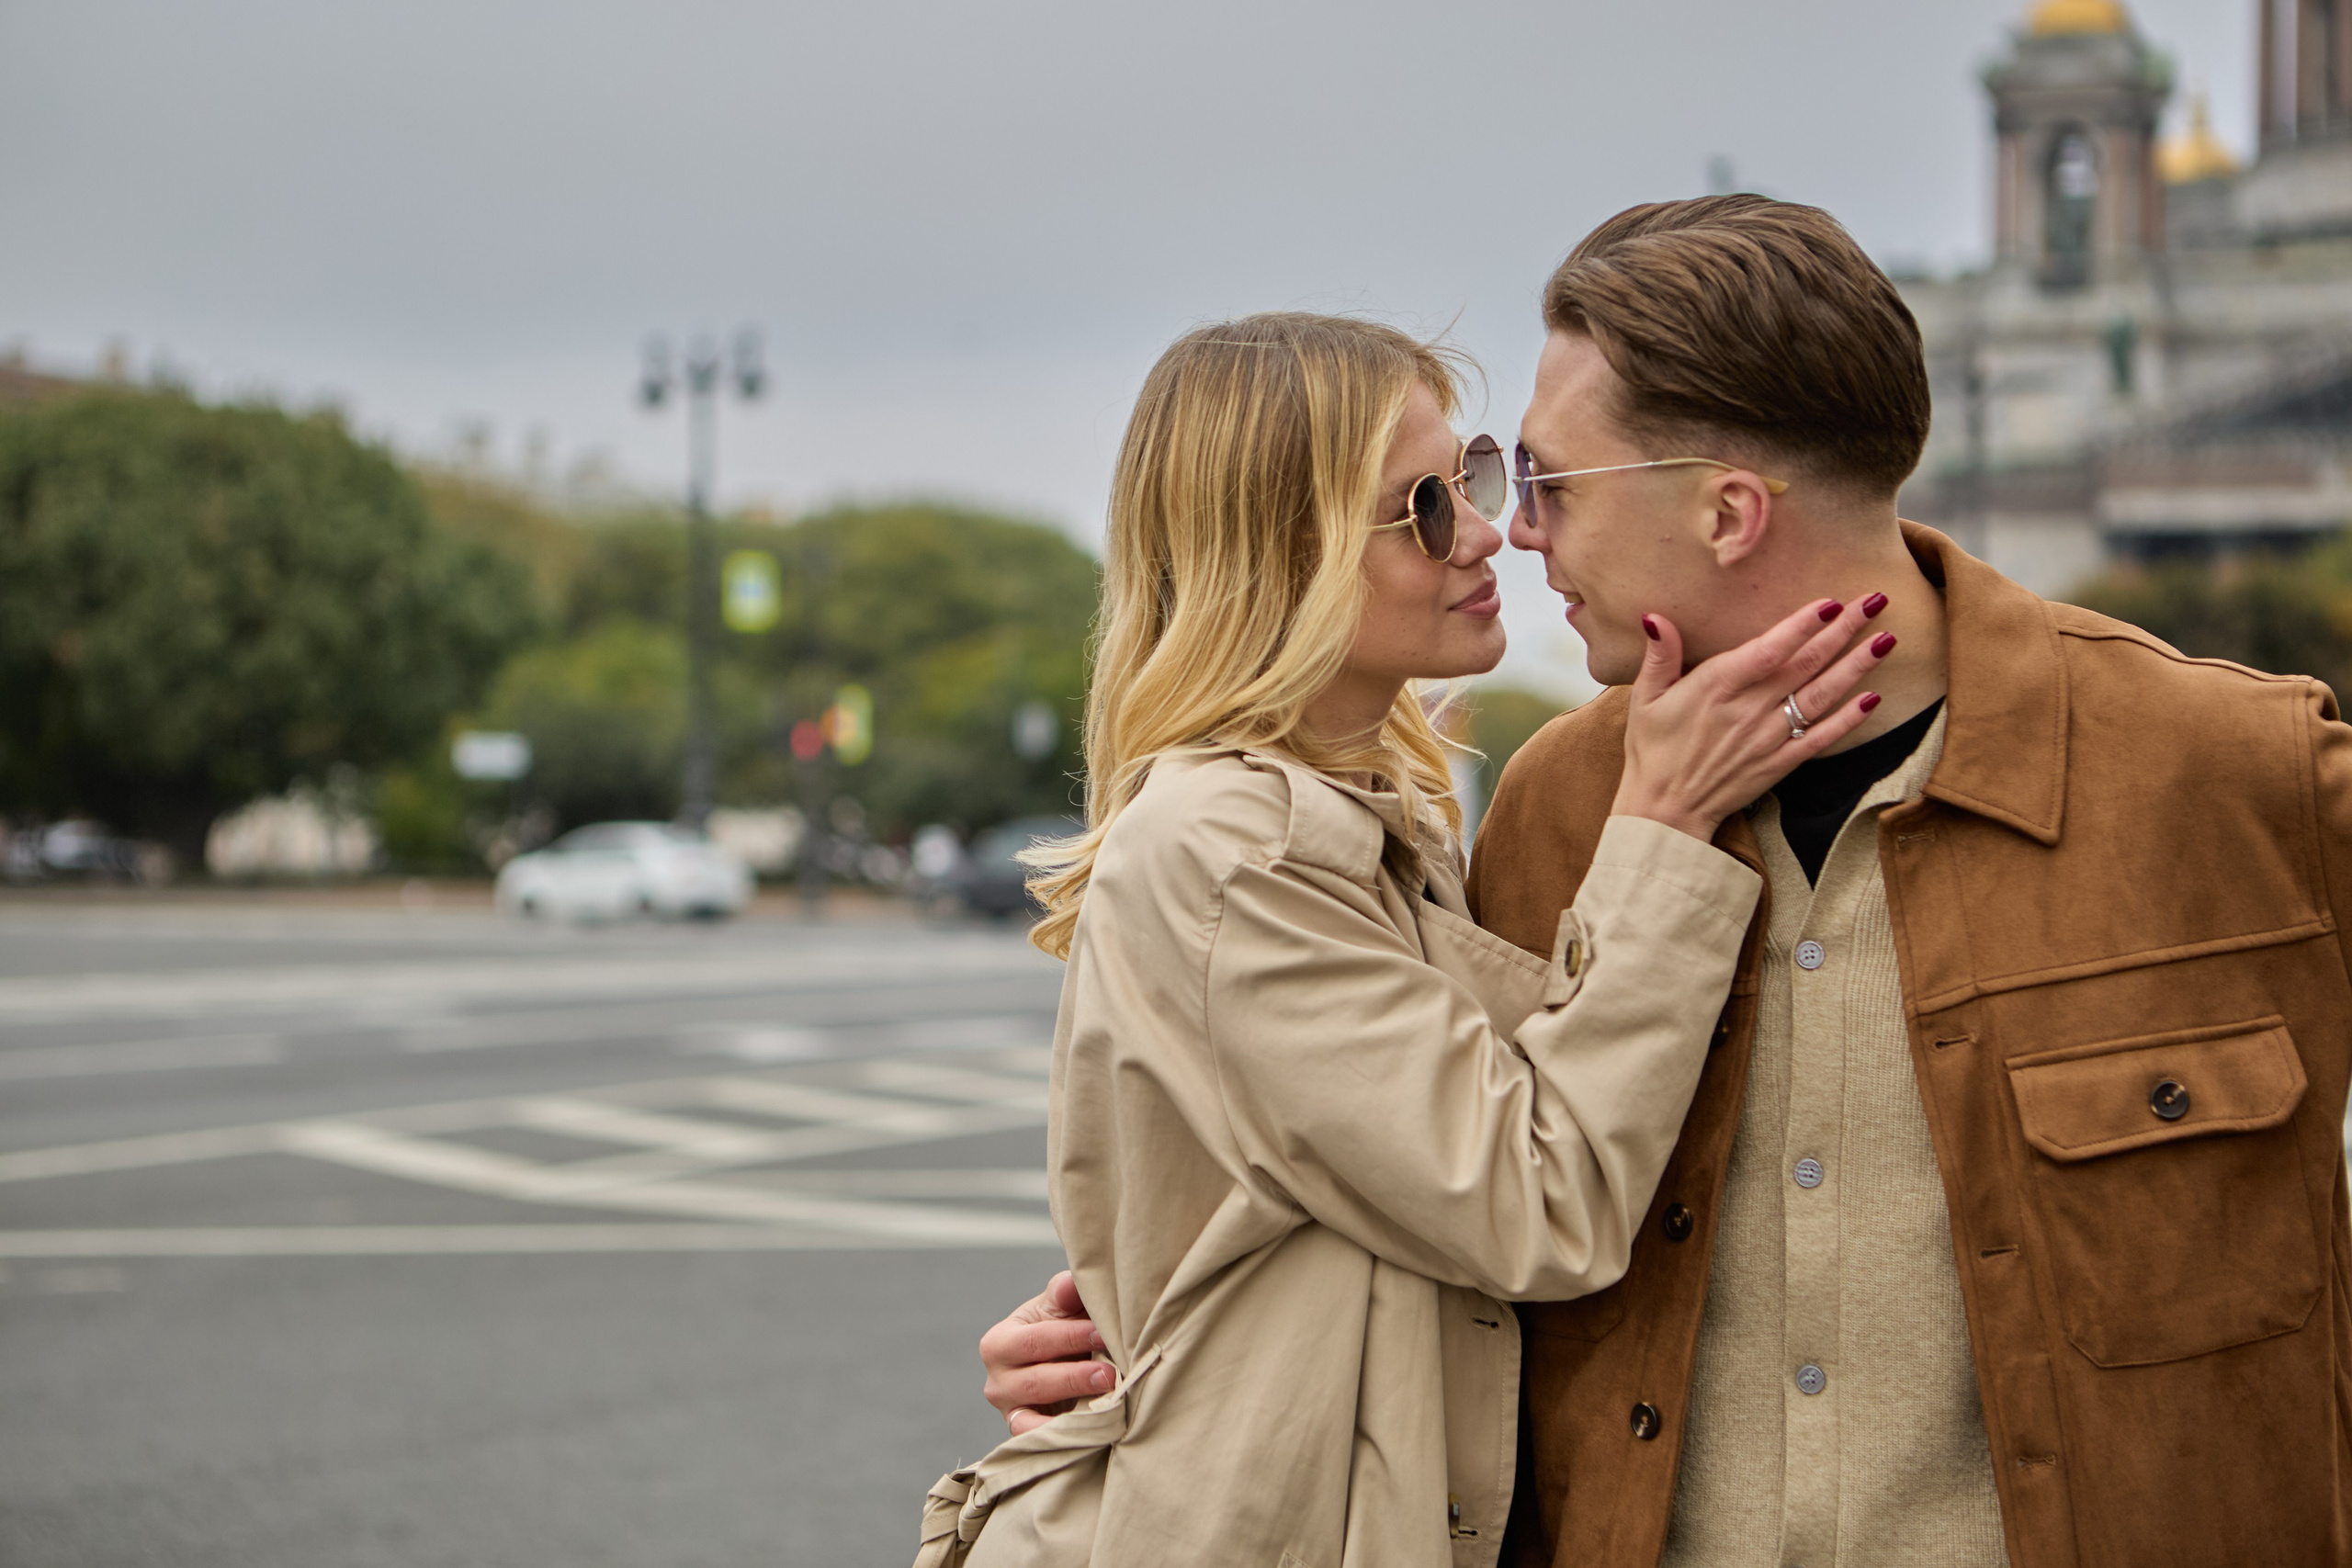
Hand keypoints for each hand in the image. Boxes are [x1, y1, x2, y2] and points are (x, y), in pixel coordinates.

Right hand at [979, 1270, 1110, 1435]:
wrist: (1065, 1364)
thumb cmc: (1062, 1329)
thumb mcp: (1060, 1308)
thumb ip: (1064, 1293)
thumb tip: (1071, 1284)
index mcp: (999, 1342)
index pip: (1035, 1340)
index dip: (1070, 1337)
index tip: (1103, 1333)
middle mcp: (997, 1381)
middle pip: (1037, 1381)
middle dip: (1076, 1376)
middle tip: (1111, 1372)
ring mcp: (1010, 1413)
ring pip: (1035, 1417)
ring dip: (1074, 1407)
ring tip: (1107, 1396)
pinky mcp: (1026, 1437)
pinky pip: (1038, 1443)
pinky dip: (1062, 1439)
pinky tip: (1091, 1428)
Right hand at [1611, 596, 1894, 841]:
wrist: (1665, 810)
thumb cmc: (1653, 750)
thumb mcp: (1645, 698)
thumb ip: (1659, 655)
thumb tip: (1655, 617)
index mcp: (1715, 688)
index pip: (1767, 650)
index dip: (1800, 626)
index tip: (1828, 603)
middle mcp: (1748, 710)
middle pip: (1805, 665)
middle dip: (1842, 631)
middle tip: (1873, 602)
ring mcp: (1768, 739)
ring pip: (1820, 697)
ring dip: (1856, 667)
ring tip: (1886, 640)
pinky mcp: (1779, 764)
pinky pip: (1820, 739)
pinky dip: (1848, 720)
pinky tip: (1874, 699)